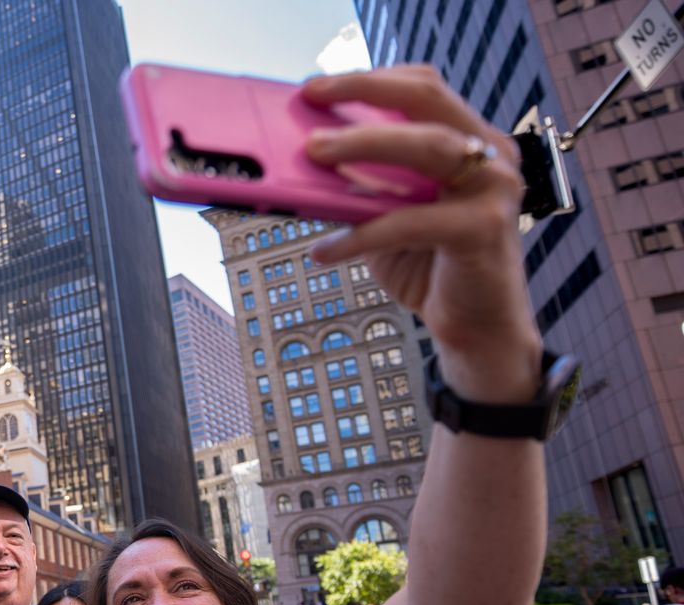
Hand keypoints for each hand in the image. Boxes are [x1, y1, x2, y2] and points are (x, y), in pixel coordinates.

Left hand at [302, 66, 540, 400]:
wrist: (476, 330)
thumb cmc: (429, 268)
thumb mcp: (388, 218)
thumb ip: (364, 187)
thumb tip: (305, 161)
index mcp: (470, 141)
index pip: (422, 89)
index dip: (371, 79)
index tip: (319, 85)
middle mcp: (490, 155)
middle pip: (425, 100)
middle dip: (364, 92)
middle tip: (312, 99)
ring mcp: (494, 188)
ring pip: (424, 147)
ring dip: (362, 146)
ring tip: (313, 153)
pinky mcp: (483, 229)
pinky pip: (408, 222)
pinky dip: (359, 236)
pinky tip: (323, 250)